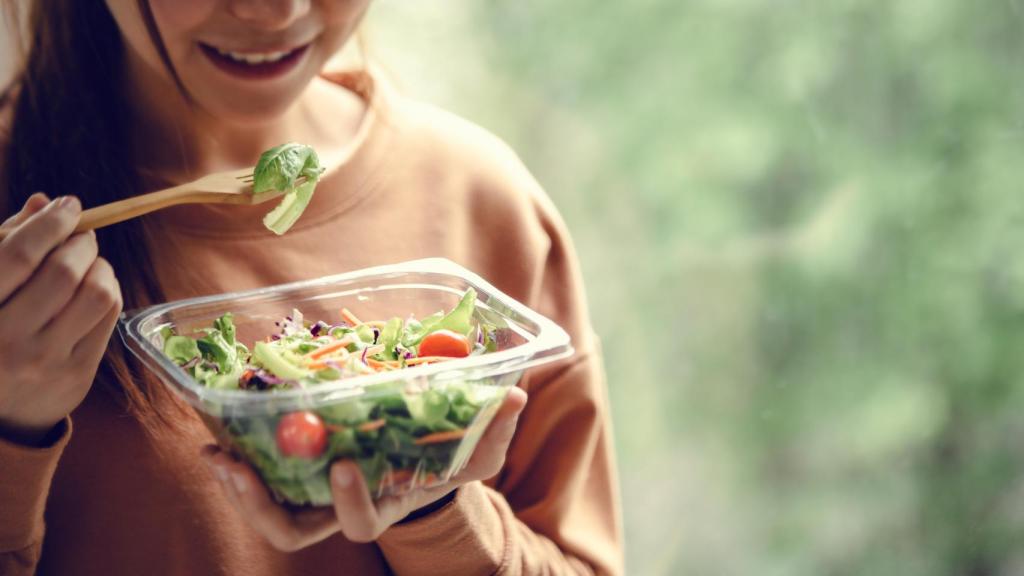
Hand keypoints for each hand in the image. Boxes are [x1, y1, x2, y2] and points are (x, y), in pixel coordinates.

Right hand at [0, 194, 122, 444]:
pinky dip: (110, 290)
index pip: (18, 255)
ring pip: (96, 294)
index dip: (49, 223)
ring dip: (100, 267)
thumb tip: (43, 202)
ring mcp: (44, 361)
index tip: (68, 205)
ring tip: (89, 263)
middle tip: (82, 235)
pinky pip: (109, 317)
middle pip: (62, 272)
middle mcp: (6, 339)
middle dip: (80, 242)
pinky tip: (95, 288)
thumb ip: (6, 244)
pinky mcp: (77, 375)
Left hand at [202, 386, 527, 549]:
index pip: (361, 523)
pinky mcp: (299, 471)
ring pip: (269, 511)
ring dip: (237, 486)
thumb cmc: (450, 458)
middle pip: (293, 531)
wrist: (422, 458)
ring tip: (216, 453)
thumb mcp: (477, 449)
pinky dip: (239, 455)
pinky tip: (222, 427)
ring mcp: (316, 494)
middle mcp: (343, 508)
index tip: (343, 464)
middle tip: (236, 467)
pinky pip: (262, 473)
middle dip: (260, 506)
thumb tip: (515, 396)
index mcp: (385, 505)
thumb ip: (495, 429)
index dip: (349, 501)